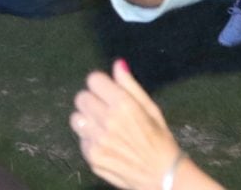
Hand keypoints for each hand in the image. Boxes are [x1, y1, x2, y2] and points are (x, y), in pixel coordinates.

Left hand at [70, 60, 185, 189]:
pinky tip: (105, 144)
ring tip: (102, 127)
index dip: (101, 85)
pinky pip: (81, 139)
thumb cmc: (160, 139)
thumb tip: (117, 63)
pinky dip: (90, 140)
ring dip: (87, 120)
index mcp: (124, 105)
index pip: (93, 80)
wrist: (163, 177)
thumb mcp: (151, 109)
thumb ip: (130, 86)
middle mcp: (108, 121)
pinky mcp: (92, 157)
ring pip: (77, 118)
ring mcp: (98, 141)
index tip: (107, 92)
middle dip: (92, 100)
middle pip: (82, 97)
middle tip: (105, 110)